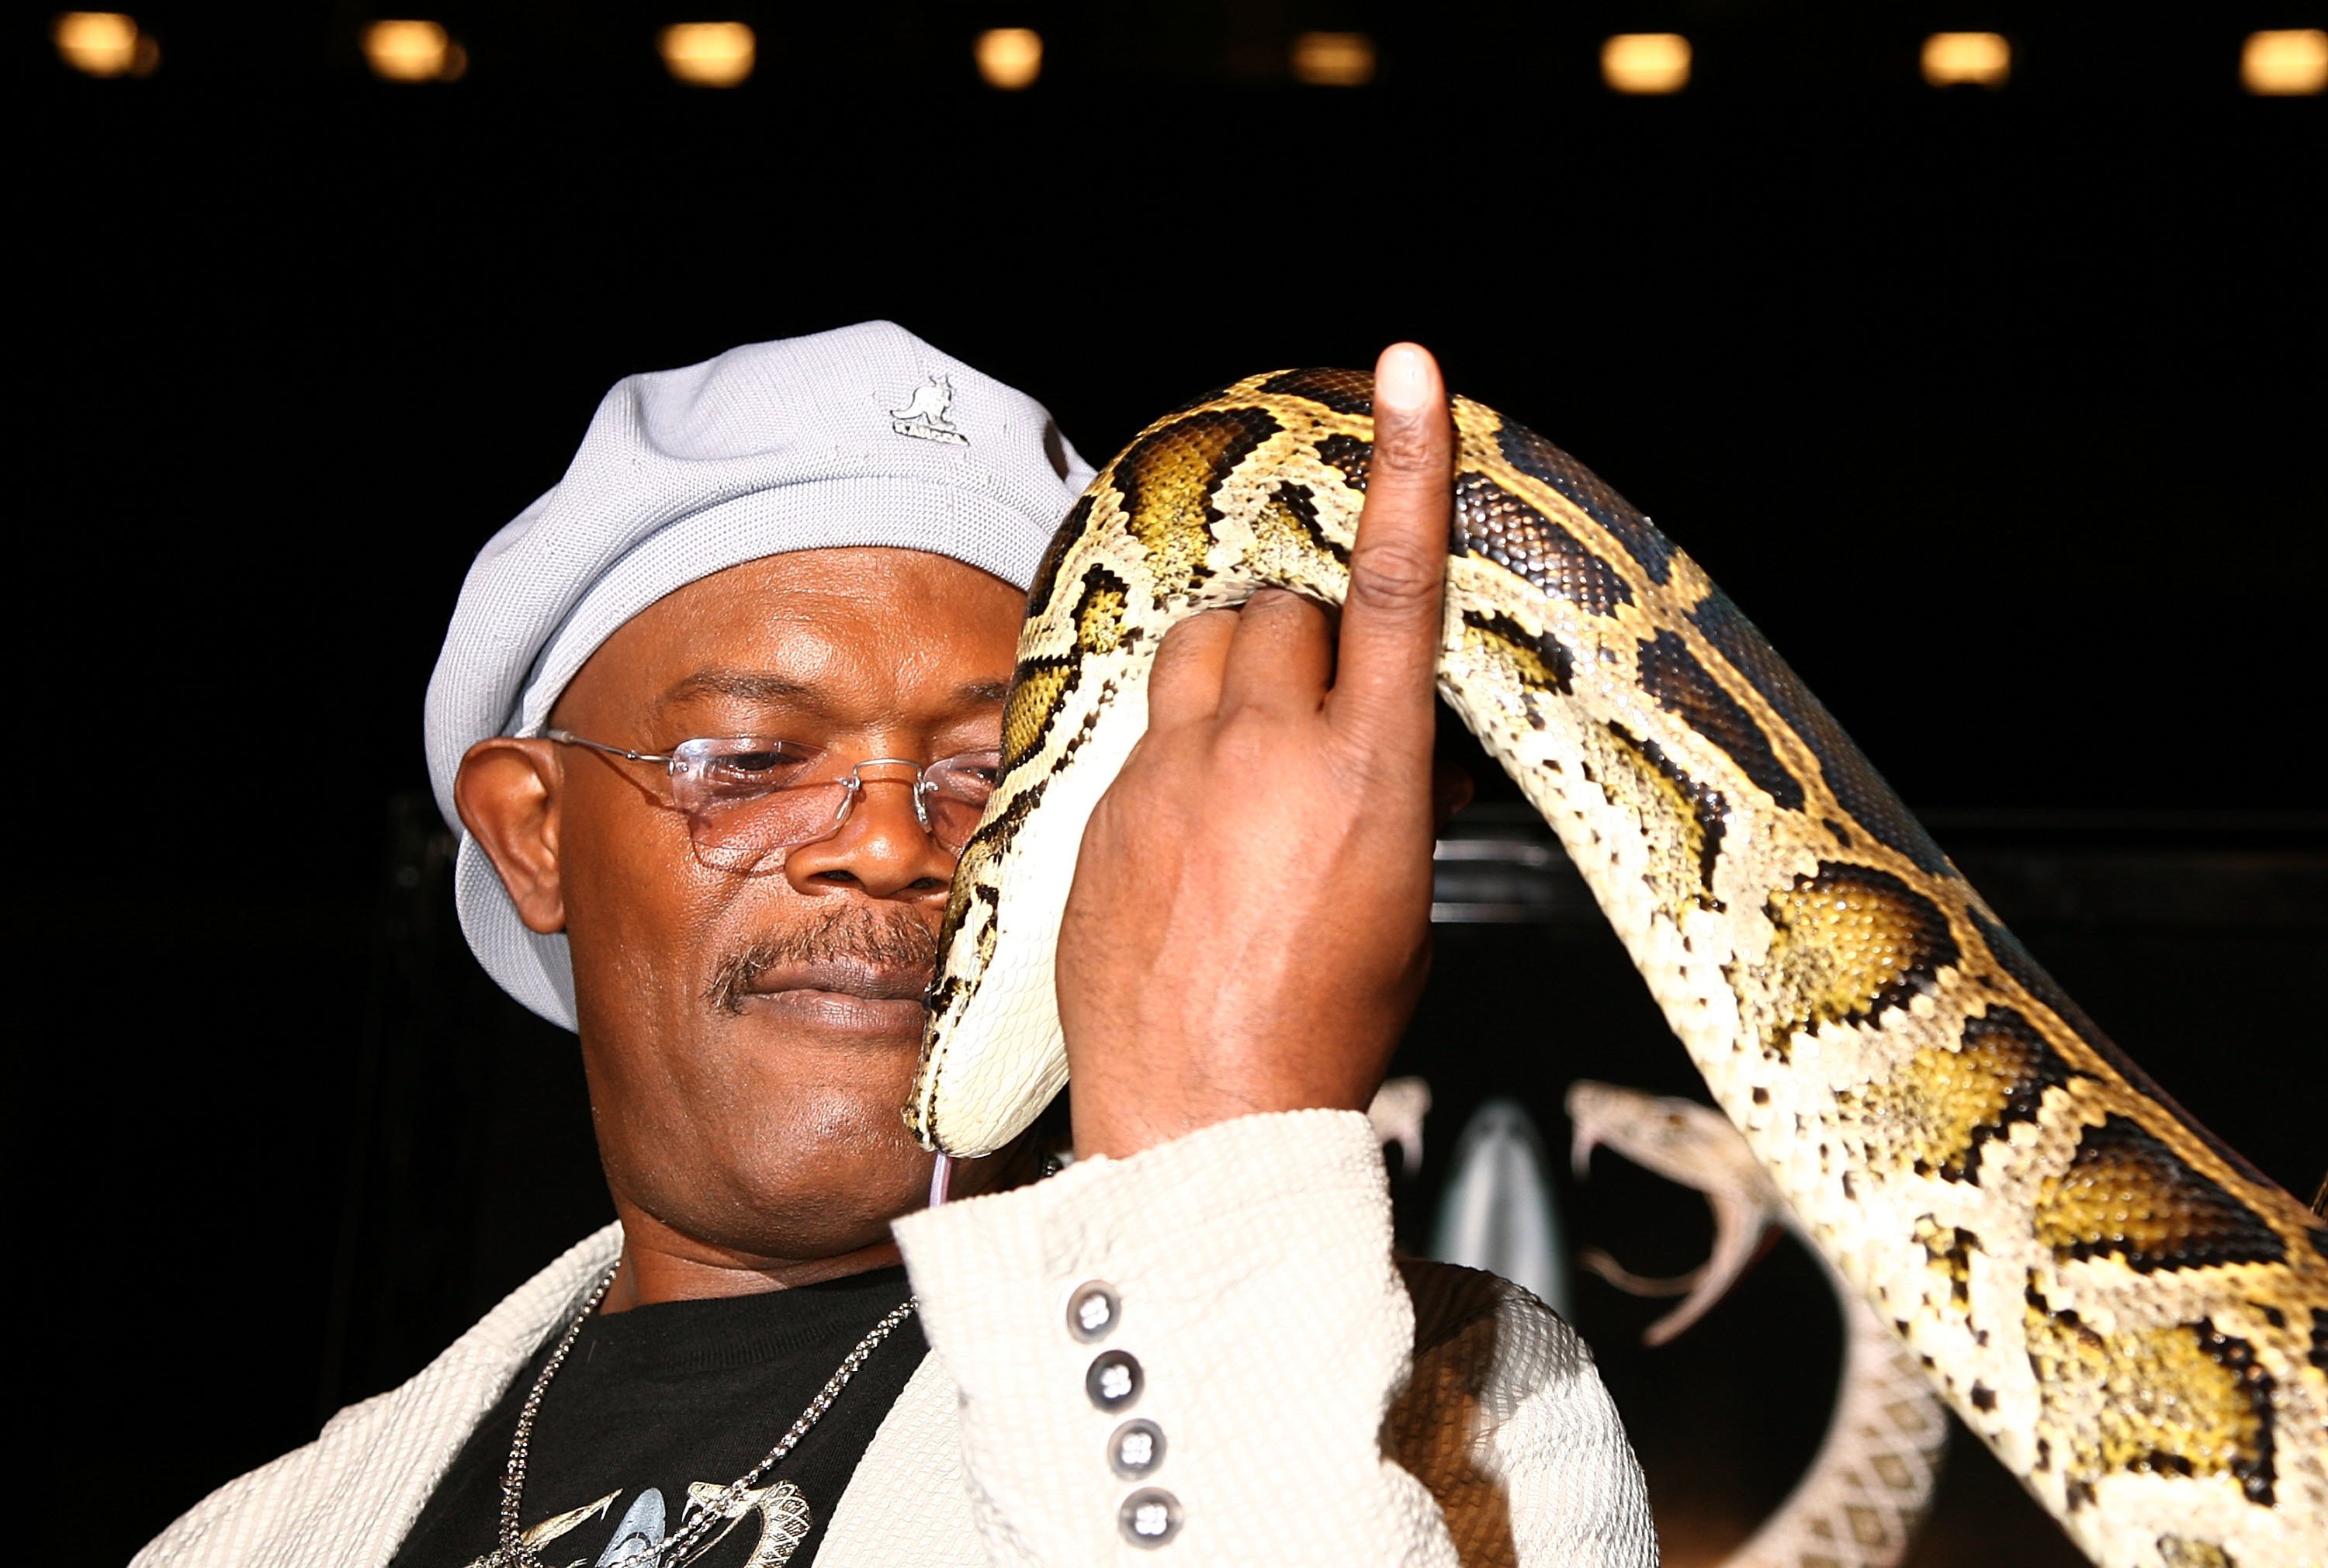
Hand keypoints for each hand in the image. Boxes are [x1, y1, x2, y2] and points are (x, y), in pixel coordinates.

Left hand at [1057, 344, 1453, 1160]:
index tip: (1407, 368)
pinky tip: (1193, 825)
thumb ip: (1390, 800)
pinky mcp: (1103, 811)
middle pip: (1279, 609)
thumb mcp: (1400, 907)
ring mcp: (1169, 776)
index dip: (1408, 469)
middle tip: (1320, 709)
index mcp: (1366, 776)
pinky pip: (1144, 730)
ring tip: (1251, 743)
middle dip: (1305, 636)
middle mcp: (1263, 753)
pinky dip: (1179, 750)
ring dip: (1234, 667)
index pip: (1394, 588)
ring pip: (1200, 648)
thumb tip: (1381, 753)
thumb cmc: (1324, 1032)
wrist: (1201, 1123)